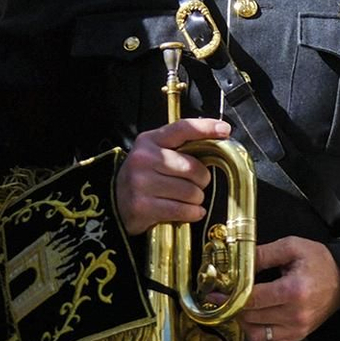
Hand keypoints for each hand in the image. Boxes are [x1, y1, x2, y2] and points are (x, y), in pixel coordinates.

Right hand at [114, 119, 227, 235]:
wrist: (114, 202)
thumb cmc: (145, 176)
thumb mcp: (156, 154)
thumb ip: (181, 147)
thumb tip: (218, 142)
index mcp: (149, 141)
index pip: (182, 128)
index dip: (206, 128)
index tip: (225, 130)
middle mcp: (143, 159)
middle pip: (194, 168)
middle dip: (202, 179)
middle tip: (195, 183)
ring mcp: (140, 183)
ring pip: (191, 192)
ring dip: (196, 198)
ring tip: (186, 198)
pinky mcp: (142, 206)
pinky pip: (183, 210)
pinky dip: (192, 213)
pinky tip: (188, 211)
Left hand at [239, 236, 339, 340]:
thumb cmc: (321, 262)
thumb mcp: (294, 247)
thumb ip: (264, 253)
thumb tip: (239, 262)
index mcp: (294, 290)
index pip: (252, 299)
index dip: (230, 296)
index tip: (217, 293)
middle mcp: (295, 313)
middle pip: (250, 317)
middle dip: (235, 306)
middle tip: (229, 296)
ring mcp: (297, 328)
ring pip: (255, 334)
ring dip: (244, 322)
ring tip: (244, 308)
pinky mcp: (298, 336)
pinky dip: (256, 337)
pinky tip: (256, 322)